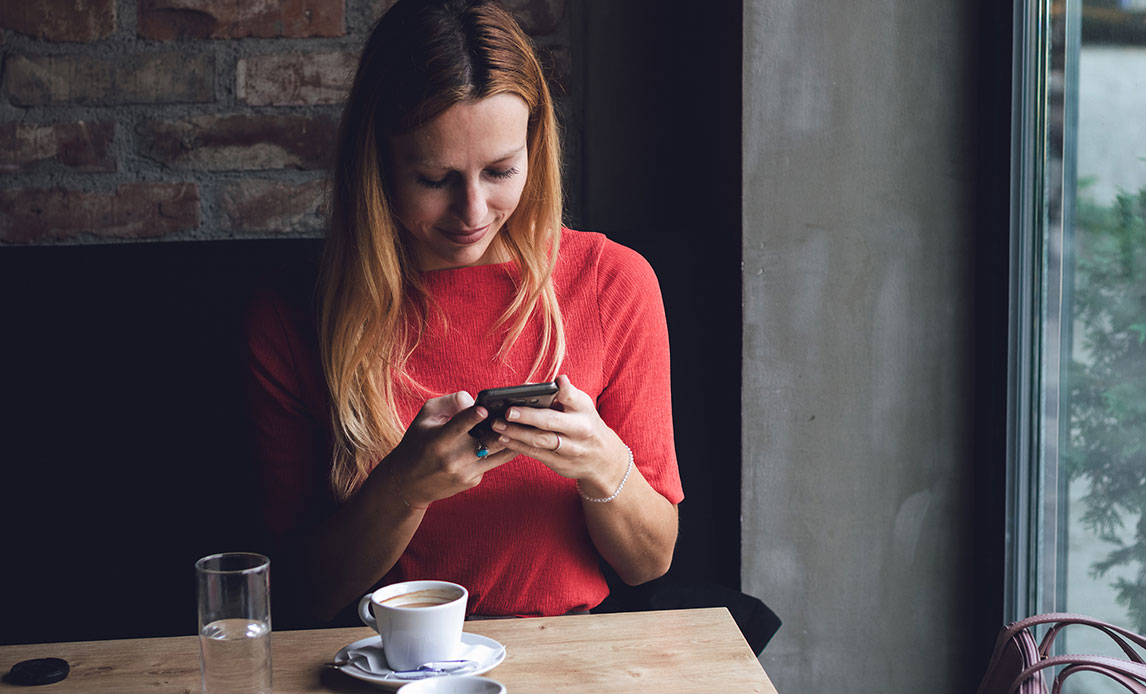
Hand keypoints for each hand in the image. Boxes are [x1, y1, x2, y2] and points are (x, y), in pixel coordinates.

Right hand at [386, 391, 516, 506]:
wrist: (408, 484)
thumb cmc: (417, 442)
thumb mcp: (425, 417)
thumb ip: (449, 402)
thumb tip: (473, 400)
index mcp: (438, 441)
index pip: (458, 426)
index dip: (472, 417)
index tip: (484, 408)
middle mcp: (453, 459)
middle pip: (489, 442)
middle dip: (505, 428)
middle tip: (517, 414)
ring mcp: (465, 473)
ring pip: (499, 454)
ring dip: (512, 439)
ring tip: (523, 425)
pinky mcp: (473, 481)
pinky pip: (491, 462)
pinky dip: (498, 450)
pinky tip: (506, 439)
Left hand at [491, 375, 629, 495]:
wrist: (603, 458)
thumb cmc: (584, 423)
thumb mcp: (580, 406)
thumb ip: (559, 395)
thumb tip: (527, 386)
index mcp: (583, 409)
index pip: (574, 397)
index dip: (566, 389)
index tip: (559, 380)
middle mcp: (580, 429)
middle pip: (551, 421)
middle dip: (528, 416)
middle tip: (508, 411)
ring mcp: (571, 448)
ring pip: (540, 440)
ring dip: (516, 433)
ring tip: (498, 425)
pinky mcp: (561, 464)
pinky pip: (536, 454)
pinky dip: (518, 446)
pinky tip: (504, 439)